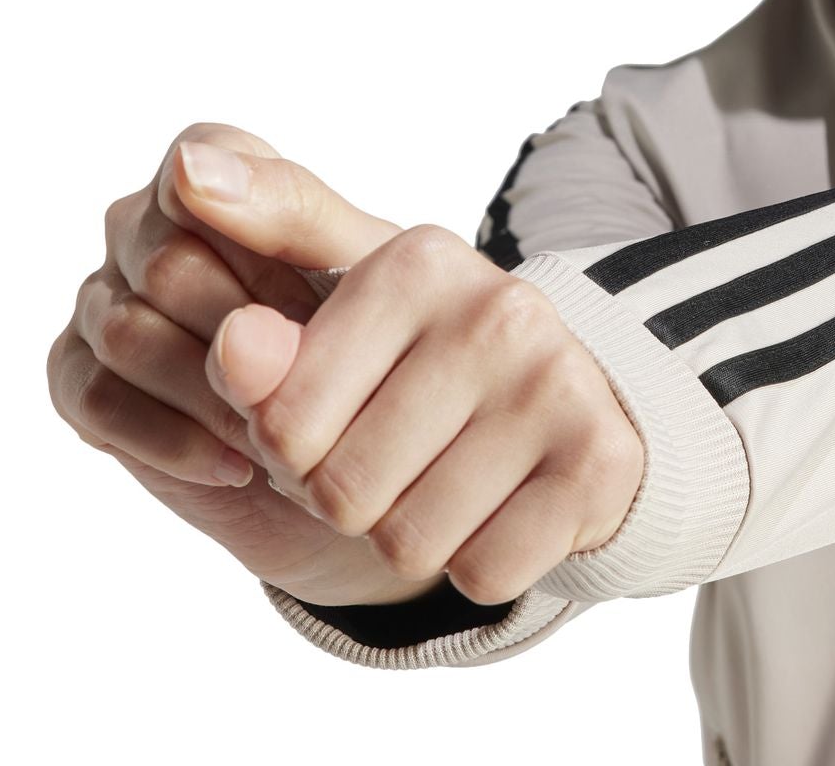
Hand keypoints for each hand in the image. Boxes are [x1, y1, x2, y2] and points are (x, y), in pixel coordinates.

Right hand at [48, 121, 431, 606]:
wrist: (363, 450)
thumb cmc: (378, 336)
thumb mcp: (368, 269)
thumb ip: (291, 208)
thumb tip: (188, 167)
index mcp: (217, 170)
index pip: (195, 174)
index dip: (257, 245)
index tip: (301, 306)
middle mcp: (144, 224)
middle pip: (164, 267)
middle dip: (247, 336)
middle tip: (312, 385)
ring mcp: (102, 297)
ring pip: (124, 334)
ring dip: (211, 395)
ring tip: (283, 435)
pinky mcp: (77, 374)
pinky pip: (93, 399)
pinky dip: (171, 439)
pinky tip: (237, 463)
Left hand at [184, 147, 646, 609]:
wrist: (568, 409)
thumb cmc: (424, 374)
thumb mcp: (335, 340)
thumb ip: (262, 343)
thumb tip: (234, 343)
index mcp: (414, 260)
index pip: (282, 422)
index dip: (294, 452)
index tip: (342, 420)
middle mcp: (494, 305)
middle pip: (342, 490)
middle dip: (352, 501)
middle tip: (401, 459)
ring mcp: (556, 379)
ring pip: (409, 541)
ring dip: (415, 538)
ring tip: (452, 481)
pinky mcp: (600, 457)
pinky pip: (483, 573)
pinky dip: (480, 564)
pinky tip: (504, 507)